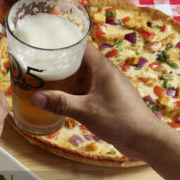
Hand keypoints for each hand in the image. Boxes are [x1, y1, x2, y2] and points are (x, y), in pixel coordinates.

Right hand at [30, 41, 160, 159]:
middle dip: (58, 62)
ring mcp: (105, 86)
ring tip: (42, 80)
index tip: (45, 41)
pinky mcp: (106, 99)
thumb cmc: (121, 120)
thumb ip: (61, 103)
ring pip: (81, 77)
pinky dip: (72, 92)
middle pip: (78, 60)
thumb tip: (35, 98)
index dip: (63, 40)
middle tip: (36, 64)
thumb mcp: (87, 111)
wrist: (145, 139)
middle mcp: (104, 73)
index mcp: (102, 67)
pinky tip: (59, 99)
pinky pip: (85, 90)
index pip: (80, 44)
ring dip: (64, 78)